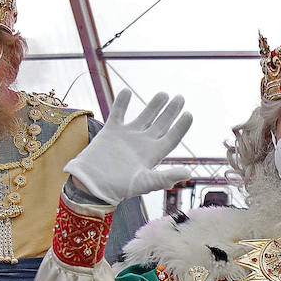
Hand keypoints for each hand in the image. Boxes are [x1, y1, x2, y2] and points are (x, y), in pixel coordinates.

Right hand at [64, 89, 192, 205]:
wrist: (92, 184)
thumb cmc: (119, 188)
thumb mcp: (145, 183)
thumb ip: (166, 177)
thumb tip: (188, 173)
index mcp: (153, 154)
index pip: (171, 137)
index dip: (181, 127)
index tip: (189, 114)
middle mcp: (142, 144)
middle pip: (161, 124)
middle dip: (171, 111)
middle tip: (180, 98)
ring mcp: (127, 136)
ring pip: (144, 117)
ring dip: (154, 105)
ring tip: (164, 94)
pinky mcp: (111, 132)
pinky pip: (118, 113)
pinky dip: (122, 102)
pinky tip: (127, 91)